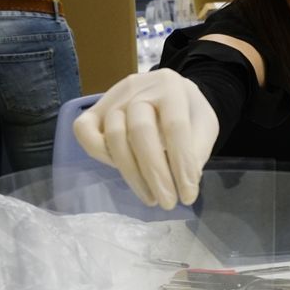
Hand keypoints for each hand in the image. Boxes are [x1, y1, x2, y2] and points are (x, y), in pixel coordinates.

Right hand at [72, 69, 218, 208]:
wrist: (167, 91)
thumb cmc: (187, 112)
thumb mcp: (204, 124)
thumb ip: (196, 150)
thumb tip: (184, 181)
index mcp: (170, 87)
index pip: (175, 126)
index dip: (181, 164)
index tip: (188, 196)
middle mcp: (138, 88)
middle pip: (140, 130)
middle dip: (154, 173)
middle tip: (168, 202)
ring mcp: (112, 98)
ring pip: (113, 136)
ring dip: (132, 174)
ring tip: (151, 197)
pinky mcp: (94, 111)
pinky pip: (85, 132)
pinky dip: (101, 156)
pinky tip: (126, 172)